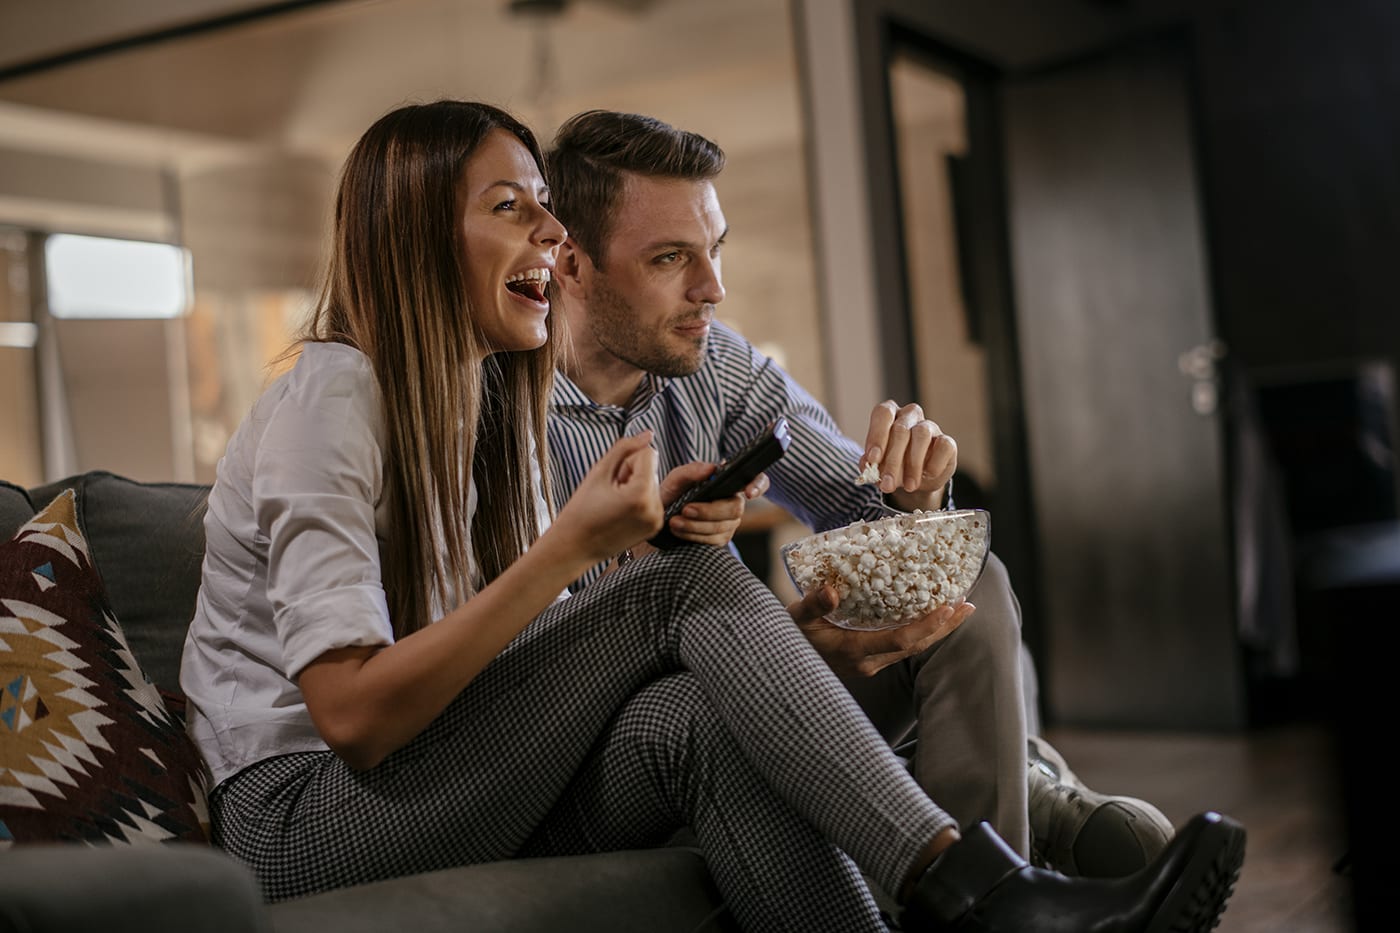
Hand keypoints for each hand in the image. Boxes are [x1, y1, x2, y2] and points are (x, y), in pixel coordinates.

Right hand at [552, 431, 663, 562]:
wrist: (575, 547)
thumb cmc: (581, 509)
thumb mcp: (599, 472)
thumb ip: (624, 448)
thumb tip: (648, 434)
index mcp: (641, 494)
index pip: (648, 453)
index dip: (626, 462)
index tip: (612, 479)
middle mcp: (655, 508)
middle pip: (652, 468)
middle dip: (632, 474)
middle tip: (610, 494)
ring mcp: (657, 520)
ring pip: (653, 482)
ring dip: (636, 486)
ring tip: (614, 503)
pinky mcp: (656, 527)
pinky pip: (654, 499)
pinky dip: (639, 499)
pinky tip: (621, 511)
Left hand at [656, 462, 769, 546]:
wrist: (660, 518)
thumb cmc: (672, 494)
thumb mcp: (676, 479)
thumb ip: (692, 471)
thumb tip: (712, 468)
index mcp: (729, 482)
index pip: (757, 480)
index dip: (758, 485)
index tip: (748, 493)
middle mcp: (733, 501)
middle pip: (735, 508)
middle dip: (709, 511)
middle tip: (686, 509)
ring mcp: (729, 522)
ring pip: (722, 527)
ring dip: (695, 525)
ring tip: (674, 521)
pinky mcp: (720, 538)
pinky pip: (712, 540)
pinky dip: (693, 535)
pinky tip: (678, 531)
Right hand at [786, 584, 974, 677]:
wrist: (781, 663)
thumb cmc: (789, 637)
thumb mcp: (796, 618)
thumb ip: (813, 604)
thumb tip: (830, 590)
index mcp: (855, 651)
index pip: (902, 640)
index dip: (928, 625)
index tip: (949, 607)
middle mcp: (868, 662)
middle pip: (916, 646)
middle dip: (944, 627)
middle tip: (968, 606)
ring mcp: (869, 664)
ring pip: (912, 648)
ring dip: (936, 629)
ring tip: (957, 609)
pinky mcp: (868, 661)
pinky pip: (902, 647)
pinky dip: (920, 632)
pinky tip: (929, 617)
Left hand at [861, 400, 957, 510]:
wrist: (915, 482)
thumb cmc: (893, 467)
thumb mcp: (878, 468)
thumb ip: (869, 465)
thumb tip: (867, 464)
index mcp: (890, 416)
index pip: (883, 414)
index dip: (877, 435)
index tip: (873, 459)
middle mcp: (910, 416)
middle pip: (900, 429)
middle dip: (892, 461)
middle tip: (888, 485)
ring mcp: (930, 426)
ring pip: (922, 434)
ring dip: (913, 464)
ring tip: (909, 486)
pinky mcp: (947, 441)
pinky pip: (944, 445)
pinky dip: (935, 463)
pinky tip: (928, 475)